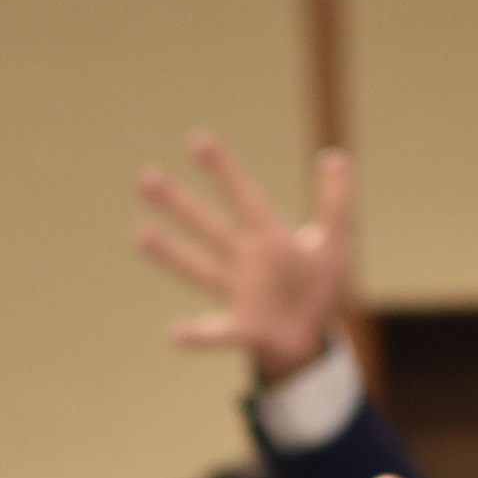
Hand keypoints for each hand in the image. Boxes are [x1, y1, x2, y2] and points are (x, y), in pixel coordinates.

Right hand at [135, 136, 358, 384]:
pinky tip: (173, 333)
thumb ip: (337, 203)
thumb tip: (337, 156)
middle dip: (179, 203)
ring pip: (201, 269)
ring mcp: (239, 294)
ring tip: (140, 235)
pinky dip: (197, 335)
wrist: (313, 338)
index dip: (224, 170)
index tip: (197, 139)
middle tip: (146, 177)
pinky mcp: (244, 330)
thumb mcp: (338, 243)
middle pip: (209, 226)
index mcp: (269, 237)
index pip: (245, 196)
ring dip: (172, 254)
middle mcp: (245, 260)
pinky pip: (218, 333)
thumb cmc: (320, 287)